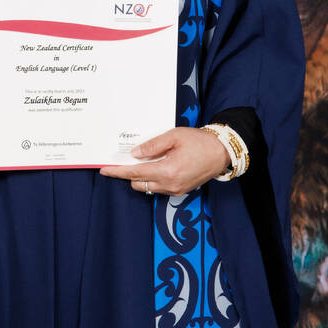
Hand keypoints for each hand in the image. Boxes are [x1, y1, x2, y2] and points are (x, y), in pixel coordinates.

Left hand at [99, 126, 230, 195]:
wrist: (222, 152)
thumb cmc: (199, 141)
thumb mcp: (174, 136)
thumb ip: (152, 146)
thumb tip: (135, 153)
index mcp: (168, 170)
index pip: (135, 173)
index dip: (118, 172)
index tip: (105, 170)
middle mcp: (170, 184)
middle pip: (138, 183)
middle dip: (128, 174)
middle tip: (123, 160)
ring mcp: (176, 190)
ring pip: (148, 187)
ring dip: (140, 177)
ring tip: (141, 161)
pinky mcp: (180, 191)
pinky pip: (158, 188)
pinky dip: (152, 179)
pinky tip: (155, 166)